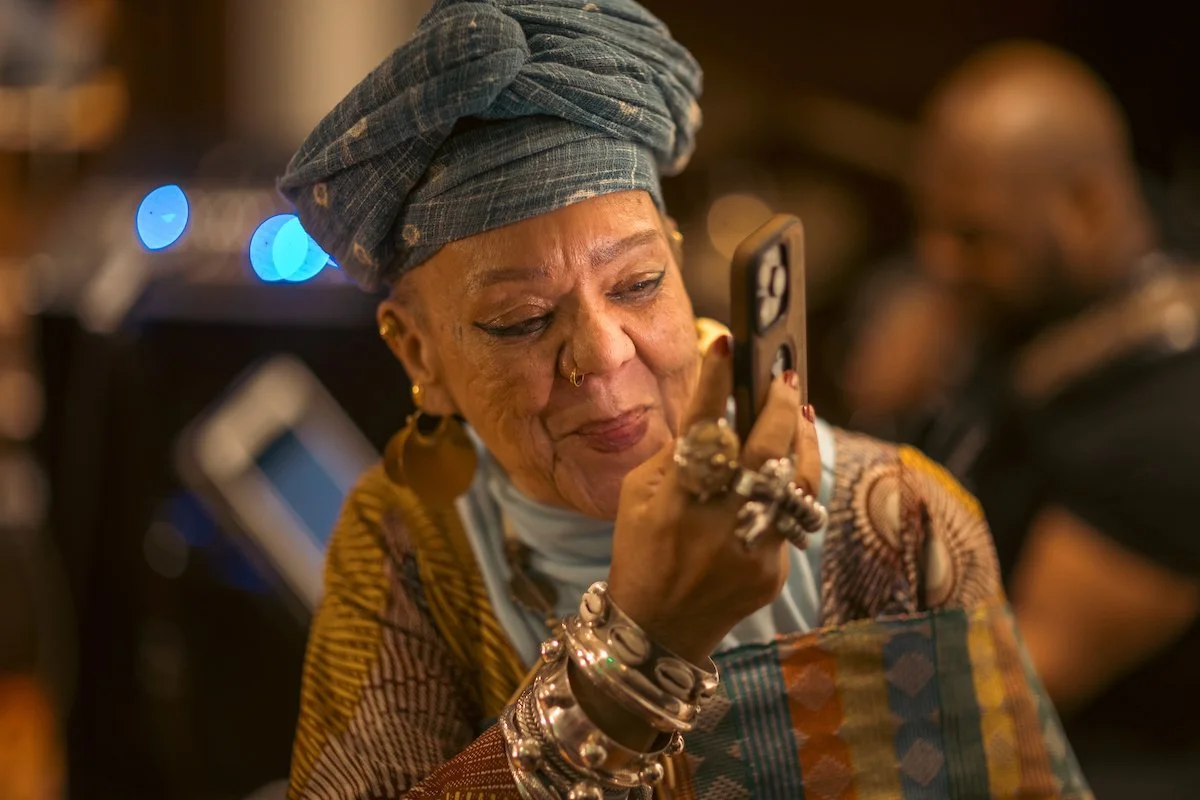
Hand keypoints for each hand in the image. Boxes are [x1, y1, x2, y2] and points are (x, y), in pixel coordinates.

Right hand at [606, 335, 820, 663]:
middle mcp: (716, 525)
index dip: (713, 385)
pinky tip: (787, 467)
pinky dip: (788, 488)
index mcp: (675, 503)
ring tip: (799, 413)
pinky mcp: (772, 571)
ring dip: (801, 442)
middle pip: (763, 453)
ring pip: (794, 483)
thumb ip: (674, 456)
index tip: (726, 343)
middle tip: (781, 377)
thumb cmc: (640, 550)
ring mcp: (750, 551)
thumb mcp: (637, 498)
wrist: (657, 631)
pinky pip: (789, 517)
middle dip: (777, 406)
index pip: (700, 433)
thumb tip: (714, 415)